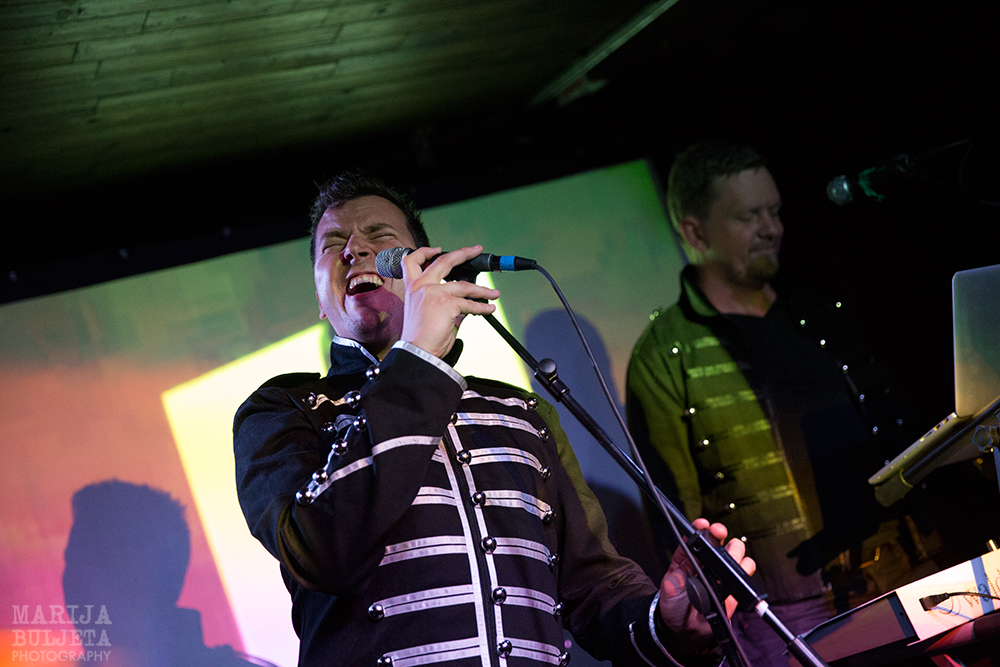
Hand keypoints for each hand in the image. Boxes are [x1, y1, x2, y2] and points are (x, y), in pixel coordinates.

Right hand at [399, 245, 499, 358]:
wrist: (417, 352)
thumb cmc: (421, 337)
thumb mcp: (427, 311)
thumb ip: (443, 300)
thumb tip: (465, 298)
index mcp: (412, 287)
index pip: (413, 260)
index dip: (426, 251)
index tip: (438, 249)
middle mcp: (421, 286)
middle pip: (444, 261)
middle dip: (463, 253)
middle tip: (476, 250)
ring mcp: (434, 293)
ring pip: (465, 285)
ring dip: (482, 290)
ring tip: (493, 293)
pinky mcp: (447, 304)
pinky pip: (470, 303)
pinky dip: (482, 307)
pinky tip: (489, 308)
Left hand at [658, 519, 755, 645]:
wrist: (687, 631)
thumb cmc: (675, 608)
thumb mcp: (668, 595)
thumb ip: (672, 586)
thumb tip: (676, 578)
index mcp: (687, 559)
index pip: (694, 538)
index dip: (700, 528)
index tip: (703, 525)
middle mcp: (705, 563)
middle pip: (717, 540)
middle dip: (719, 534)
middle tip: (719, 534)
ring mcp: (720, 574)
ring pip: (734, 552)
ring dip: (734, 552)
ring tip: (729, 558)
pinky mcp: (732, 587)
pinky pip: (744, 573)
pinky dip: (745, 570)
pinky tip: (737, 576)